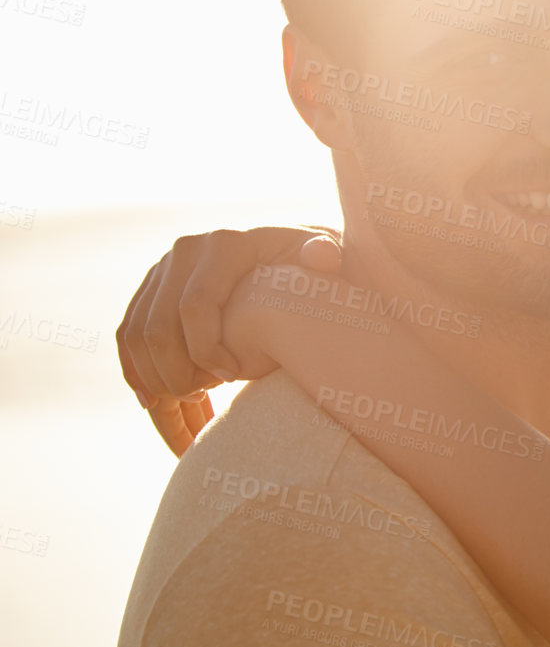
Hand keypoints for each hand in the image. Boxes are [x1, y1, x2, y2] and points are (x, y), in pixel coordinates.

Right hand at [116, 226, 341, 454]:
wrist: (288, 254)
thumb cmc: (311, 264)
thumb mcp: (323, 255)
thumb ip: (323, 254)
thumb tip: (322, 256)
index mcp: (225, 244)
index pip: (196, 304)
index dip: (208, 348)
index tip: (232, 377)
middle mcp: (185, 252)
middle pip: (158, 325)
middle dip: (176, 371)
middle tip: (204, 398)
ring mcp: (163, 271)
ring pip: (135, 335)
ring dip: (154, 377)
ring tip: (187, 402)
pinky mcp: (151, 291)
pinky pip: (127, 336)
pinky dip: (135, 371)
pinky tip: (152, 401)